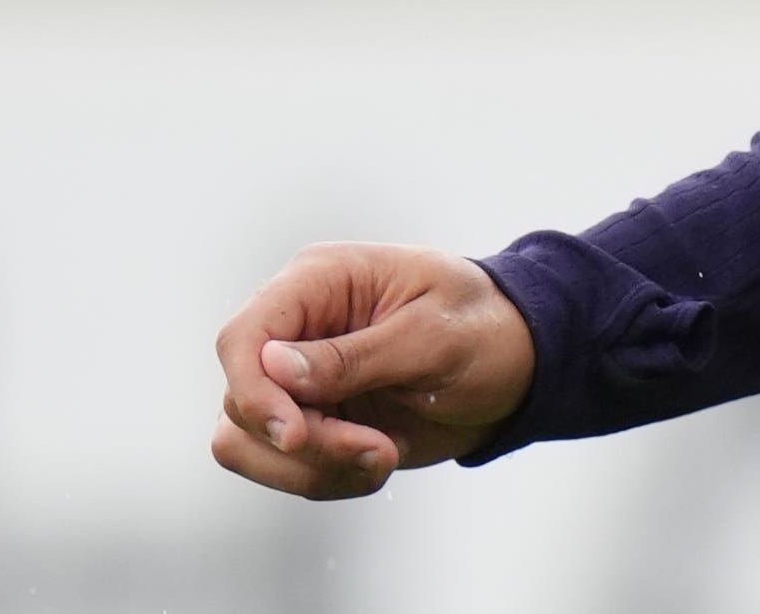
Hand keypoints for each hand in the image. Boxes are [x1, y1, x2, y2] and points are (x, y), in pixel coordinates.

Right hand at [210, 242, 537, 499]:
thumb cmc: (483, 330)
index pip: (243, 337)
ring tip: (384, 456)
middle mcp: (297, 328)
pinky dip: (325, 478)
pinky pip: (282, 467)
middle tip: (378, 449)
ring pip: (246, 443)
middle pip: (241, 401)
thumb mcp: (432, 337)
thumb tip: (271, 366)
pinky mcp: (310, 421)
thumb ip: (354, 356)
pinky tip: (381, 462)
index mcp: (321, 281)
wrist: (517, 367)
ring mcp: (297, 379)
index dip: (254, 391)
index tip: (295, 434)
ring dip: (313, 466)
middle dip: (306, 441)